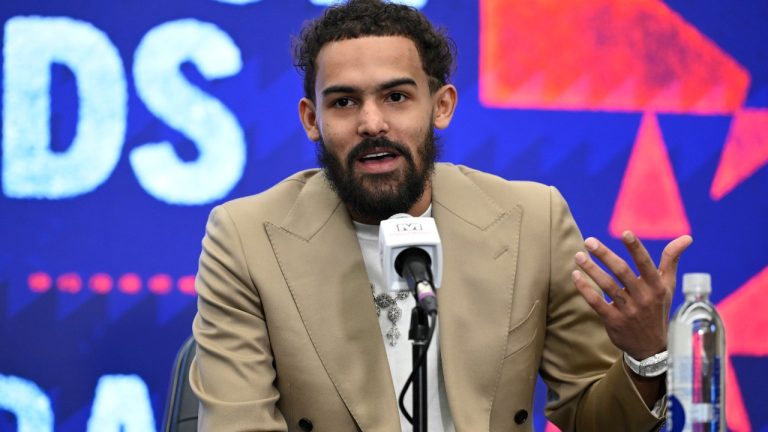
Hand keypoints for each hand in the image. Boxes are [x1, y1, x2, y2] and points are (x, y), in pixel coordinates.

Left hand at [571, 231, 692, 359]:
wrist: (651, 347)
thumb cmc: (657, 308)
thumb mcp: (667, 286)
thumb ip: (671, 260)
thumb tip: (687, 238)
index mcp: (656, 286)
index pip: (646, 264)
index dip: (636, 248)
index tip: (625, 233)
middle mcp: (643, 297)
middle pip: (622, 271)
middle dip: (605, 255)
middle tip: (589, 241)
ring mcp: (628, 310)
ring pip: (607, 286)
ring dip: (591, 270)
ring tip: (578, 256)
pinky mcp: (614, 321)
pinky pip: (596, 303)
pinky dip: (585, 289)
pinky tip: (575, 276)